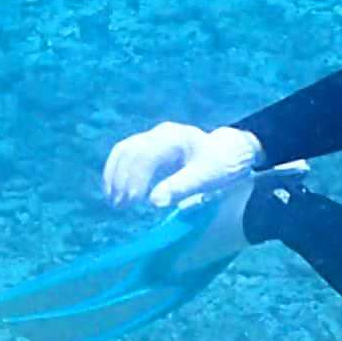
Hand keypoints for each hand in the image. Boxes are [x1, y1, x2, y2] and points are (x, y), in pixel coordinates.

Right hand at [101, 122, 261, 212]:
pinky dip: (117, 172)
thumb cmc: (218, 165)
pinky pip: (126, 155)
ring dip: (114, 175)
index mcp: (174, 138)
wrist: (227, 152)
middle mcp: (160, 134)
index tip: (132, 202)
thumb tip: (154, 202)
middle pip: (130, 151)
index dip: (135, 178)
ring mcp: (152, 138)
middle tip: (119, 206)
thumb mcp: (205, 178)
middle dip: (121, 179)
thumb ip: (181, 188)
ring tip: (113, 201)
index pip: (145, 154)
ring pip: (123, 151)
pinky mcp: (149, 147)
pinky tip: (114, 191)